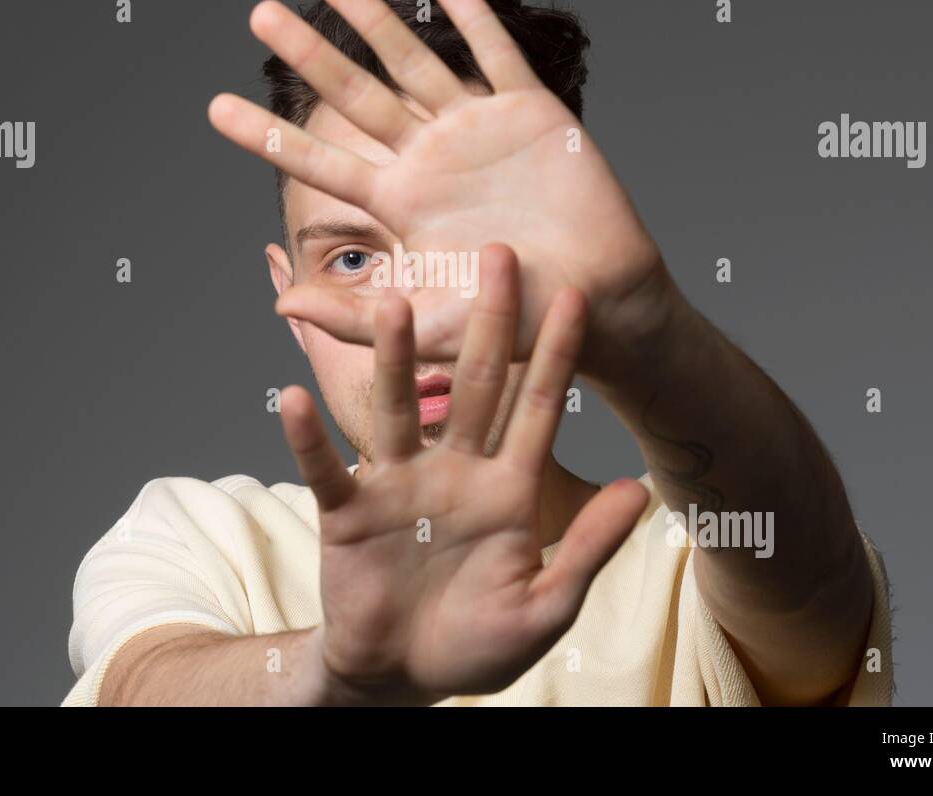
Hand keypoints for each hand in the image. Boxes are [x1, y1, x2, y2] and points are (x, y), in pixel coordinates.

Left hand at [208, 0, 677, 377]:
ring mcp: (477, 132)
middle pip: (357, 95)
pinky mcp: (531, 114)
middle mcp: (429, 159)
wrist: (598, 301)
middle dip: (310, 54)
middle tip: (259, 14)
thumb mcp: (432, 325)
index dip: (269, 135)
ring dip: (377, 22)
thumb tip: (281, 306)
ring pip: (416, 64)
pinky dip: (474, 21)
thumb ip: (358, 317)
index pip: (320, 161)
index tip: (215, 109)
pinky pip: (497, 56)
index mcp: (401, 203)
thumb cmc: (519, 319)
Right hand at [276, 245, 649, 704]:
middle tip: (498, 255)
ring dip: (396, 360)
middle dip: (487, 324)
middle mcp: (453, 470)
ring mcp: (398, 485)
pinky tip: (292, 398)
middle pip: (473, 386)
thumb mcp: (545, 605)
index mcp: (506, 487)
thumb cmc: (478, 644)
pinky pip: (324, 470)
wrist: (404, 677)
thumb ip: (586, 548)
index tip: (576, 297)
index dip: (557, 355)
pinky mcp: (347, 513)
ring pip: (397, 409)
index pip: (538, 408)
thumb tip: (640, 491)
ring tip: (396, 304)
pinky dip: (307, 439)